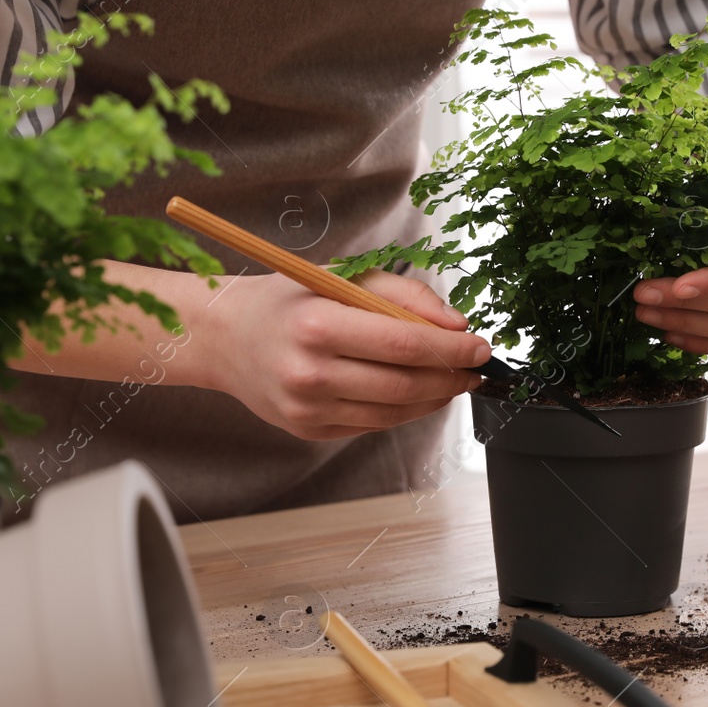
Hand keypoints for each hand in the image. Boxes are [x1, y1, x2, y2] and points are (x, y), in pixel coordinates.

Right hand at [207, 269, 489, 439]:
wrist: (226, 337)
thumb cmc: (289, 300)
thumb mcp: (342, 276)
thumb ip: (404, 295)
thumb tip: (457, 325)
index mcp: (318, 325)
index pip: (405, 344)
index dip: (452, 350)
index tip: (480, 346)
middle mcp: (310, 373)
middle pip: (404, 385)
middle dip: (451, 377)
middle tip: (474, 367)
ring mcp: (307, 408)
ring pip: (393, 413)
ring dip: (434, 399)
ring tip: (452, 380)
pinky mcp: (307, 430)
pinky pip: (371, 425)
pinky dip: (402, 410)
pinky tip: (415, 392)